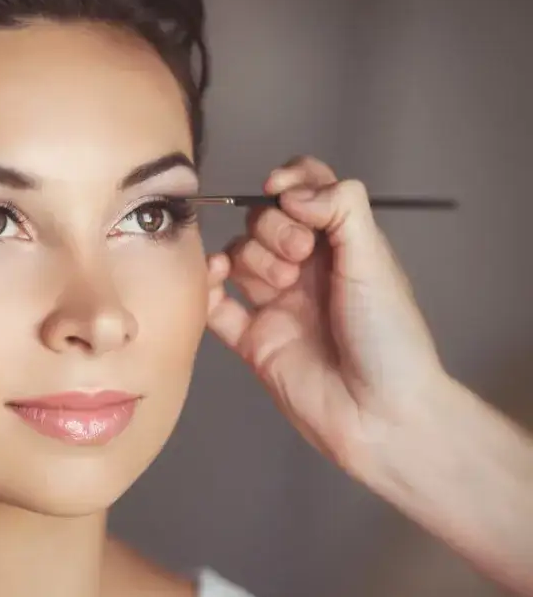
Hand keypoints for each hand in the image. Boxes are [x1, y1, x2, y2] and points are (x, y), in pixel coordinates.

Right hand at [204, 156, 445, 471]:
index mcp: (341, 247)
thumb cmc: (390, 342)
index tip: (281, 189)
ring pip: (238, 256)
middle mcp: (307, 270)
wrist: (380, 416)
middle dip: (273, 228)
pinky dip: (206, 289)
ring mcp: (276, 304)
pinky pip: (214, 305)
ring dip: (248, 258)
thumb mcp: (375, 262)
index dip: (289, 181)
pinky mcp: (251, 339)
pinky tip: (214, 282)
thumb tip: (288, 189)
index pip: (306, 191)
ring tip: (278, 286)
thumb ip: (339, 209)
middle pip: (264, 220)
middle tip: (298, 257)